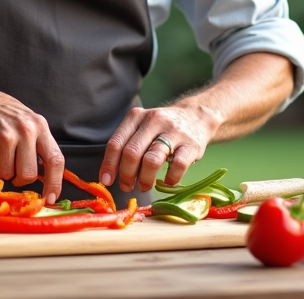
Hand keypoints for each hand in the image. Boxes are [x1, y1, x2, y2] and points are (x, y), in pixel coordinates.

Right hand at [0, 81, 64, 203]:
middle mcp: (24, 130)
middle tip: (11, 166)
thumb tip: (47, 176)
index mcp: (38, 125)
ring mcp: (4, 137)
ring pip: (7, 175)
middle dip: (19, 178)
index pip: (55, 160)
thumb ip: (37, 144)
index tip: (50, 198)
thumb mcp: (26, 120)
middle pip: (29, 175)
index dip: (55, 183)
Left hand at [99, 105, 217, 192]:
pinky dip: (170, 179)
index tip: (106, 181)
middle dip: (126, 175)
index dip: (109, 165)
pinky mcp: (191, 145)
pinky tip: (167, 181)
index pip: (116, 142)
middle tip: (127, 186)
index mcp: (136, 116)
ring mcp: (174, 132)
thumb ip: (127, 145)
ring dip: (145, 179)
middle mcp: (154, 120)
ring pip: (152, 160)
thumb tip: (110, 176)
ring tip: (145, 186)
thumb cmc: (162, 128)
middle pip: (132, 153)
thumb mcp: (142, 127)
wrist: (196, 117)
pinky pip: (177, 166)